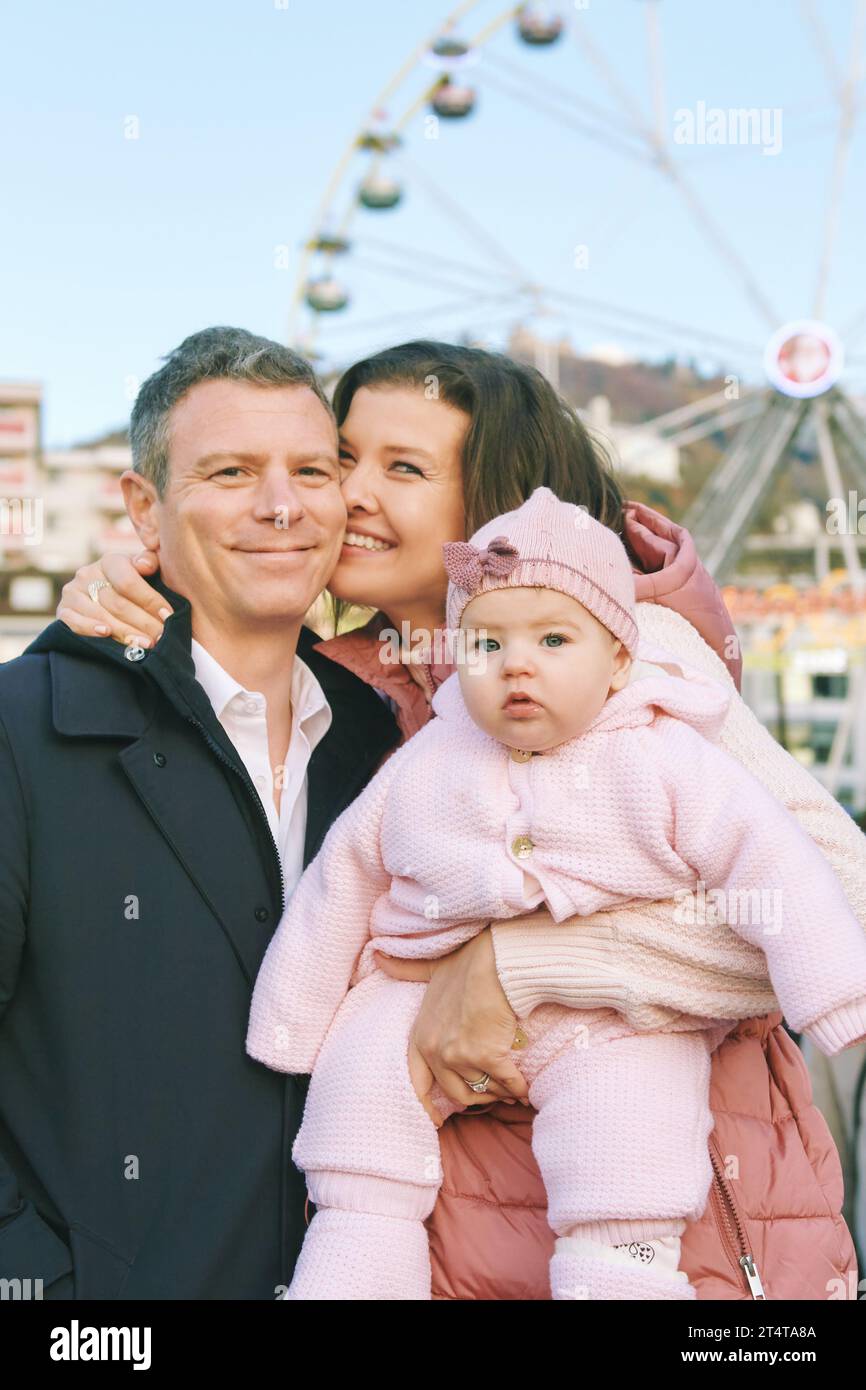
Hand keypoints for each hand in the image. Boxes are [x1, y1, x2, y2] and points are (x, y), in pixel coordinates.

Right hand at [57, 550, 169, 647]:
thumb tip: (145, 565)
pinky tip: (106, 634)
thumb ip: (149, 562)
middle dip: (143, 623)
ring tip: (144, 644)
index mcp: (110, 561)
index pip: (129, 582)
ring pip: (101, 615)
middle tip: (160, 637)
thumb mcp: (144, 571)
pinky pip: (75, 622)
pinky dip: (90, 629)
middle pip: (118, 603)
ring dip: (125, 632)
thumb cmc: (133, 588)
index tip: (167, 617)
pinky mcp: (63, 612)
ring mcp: (72, 593)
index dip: (150, 601)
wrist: (104, 601)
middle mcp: (87, 574)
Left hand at [375, 929, 530, 1122]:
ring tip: (511, 1088)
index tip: (438, 1121)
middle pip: (457, 1094)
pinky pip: (506, 1083)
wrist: (495, 961)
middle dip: (478, 1098)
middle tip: (493, 1095)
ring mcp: (460, 1055)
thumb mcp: (430, 969)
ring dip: (499, 1092)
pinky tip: (524, 1088)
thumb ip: (407, 969)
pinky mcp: (487, 1056)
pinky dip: (518, 1088)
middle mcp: (435, 1050)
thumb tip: (379, 955)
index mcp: (420, 1036)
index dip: (427, 1107)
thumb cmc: (467, 964)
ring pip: (483, 1089)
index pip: (416, 1084)